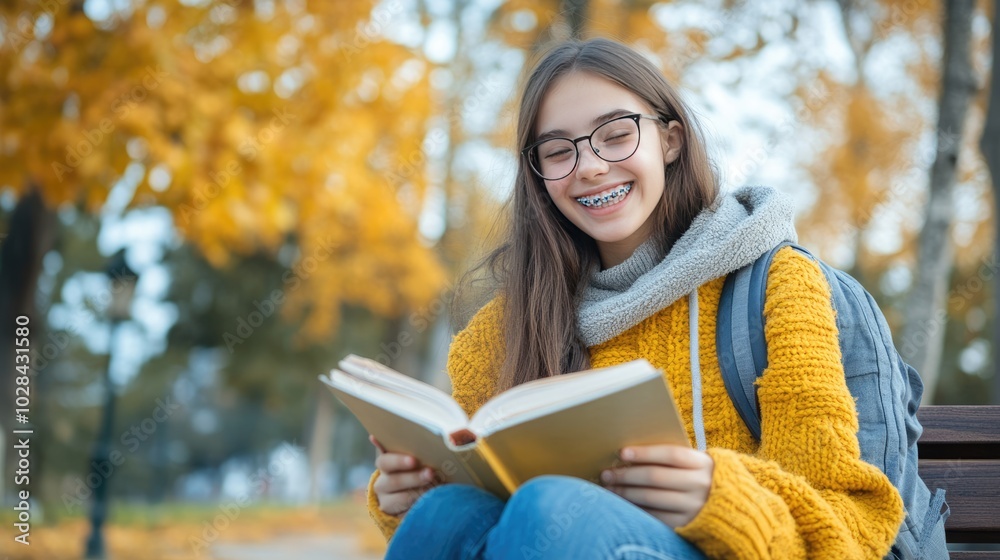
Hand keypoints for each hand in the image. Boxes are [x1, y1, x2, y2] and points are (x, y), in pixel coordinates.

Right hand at [370, 436, 438, 516]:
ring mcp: (386, 501)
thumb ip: (418, 450)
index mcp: (385, 464)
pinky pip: (405, 514)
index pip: (385, 461)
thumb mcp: (416, 458)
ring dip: (418, 494)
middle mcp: (382, 483)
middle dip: (414, 478)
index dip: (398, 461)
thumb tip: (429, 437)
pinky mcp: (394, 517)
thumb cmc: (419, 468)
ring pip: (399, 500)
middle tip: (430, 473)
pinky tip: (426, 505)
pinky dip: (418, 509)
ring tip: (434, 489)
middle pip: (393, 481)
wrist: (414, 494)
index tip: (414, 460)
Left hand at [599, 444, 713, 527]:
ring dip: (626, 493)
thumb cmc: (698, 477)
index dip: (645, 453)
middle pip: (656, 477)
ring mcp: (694, 506)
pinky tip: (623, 504)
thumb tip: (631, 454)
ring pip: (652, 498)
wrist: (726, 505)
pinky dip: (636, 509)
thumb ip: (671, 458)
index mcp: (703, 463)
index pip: (671, 454)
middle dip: (627, 475)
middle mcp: (701, 485)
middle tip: (607, 474)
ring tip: (610, 489)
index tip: (622, 453)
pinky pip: (655, 516)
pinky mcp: (686, 524)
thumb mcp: (694, 463)